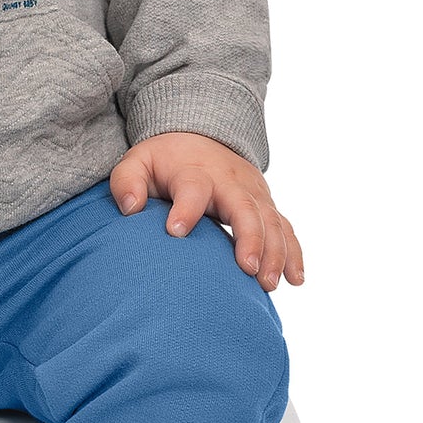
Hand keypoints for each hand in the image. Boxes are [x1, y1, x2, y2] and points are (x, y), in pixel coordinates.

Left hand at [110, 130, 304, 291]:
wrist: (199, 138)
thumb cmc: (164, 161)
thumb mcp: (138, 162)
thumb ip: (127, 182)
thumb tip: (129, 208)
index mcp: (194, 171)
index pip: (193, 188)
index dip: (185, 208)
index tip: (176, 232)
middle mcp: (230, 182)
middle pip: (245, 208)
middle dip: (249, 238)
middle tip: (247, 269)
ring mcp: (252, 194)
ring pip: (271, 221)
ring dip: (275, 252)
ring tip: (268, 284)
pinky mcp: (266, 205)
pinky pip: (286, 229)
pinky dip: (294, 253)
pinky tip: (296, 280)